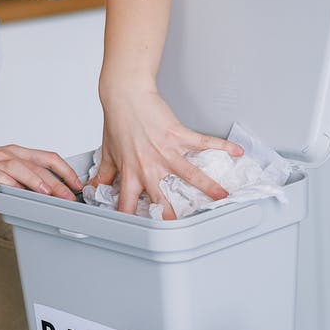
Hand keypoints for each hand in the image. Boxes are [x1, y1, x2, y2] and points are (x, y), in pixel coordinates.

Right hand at [0, 145, 82, 200]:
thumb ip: (18, 178)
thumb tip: (40, 193)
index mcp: (15, 153)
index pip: (48, 157)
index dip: (66, 170)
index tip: (77, 184)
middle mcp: (7, 154)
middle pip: (40, 164)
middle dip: (59, 181)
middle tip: (71, 196)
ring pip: (23, 167)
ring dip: (39, 181)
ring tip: (52, 193)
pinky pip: (0, 176)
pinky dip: (13, 183)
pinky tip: (21, 192)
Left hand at [94, 86, 243, 218]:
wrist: (126, 95)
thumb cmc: (118, 121)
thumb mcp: (108, 151)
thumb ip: (104, 174)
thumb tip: (93, 187)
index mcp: (131, 173)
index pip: (128, 204)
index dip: (132, 220)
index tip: (139, 234)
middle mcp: (150, 166)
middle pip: (162, 197)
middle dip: (172, 215)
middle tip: (184, 229)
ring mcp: (167, 151)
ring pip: (190, 174)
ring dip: (208, 186)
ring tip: (223, 197)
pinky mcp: (179, 135)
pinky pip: (204, 142)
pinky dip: (222, 146)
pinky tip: (236, 151)